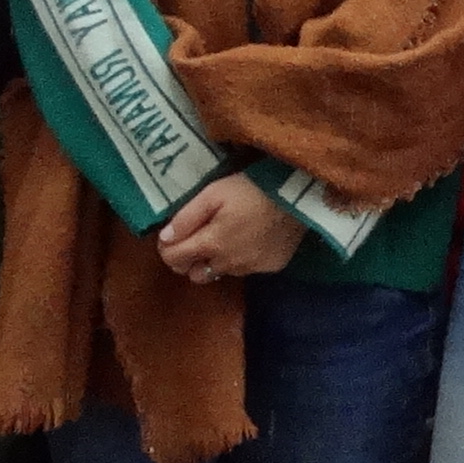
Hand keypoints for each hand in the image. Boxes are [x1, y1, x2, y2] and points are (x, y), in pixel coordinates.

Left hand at [155, 174, 304, 284]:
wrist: (298, 195)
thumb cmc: (252, 188)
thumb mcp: (214, 193)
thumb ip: (187, 217)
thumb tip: (165, 238)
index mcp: (211, 244)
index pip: (174, 259)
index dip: (166, 249)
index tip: (170, 236)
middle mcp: (228, 264)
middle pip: (195, 274)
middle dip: (189, 260)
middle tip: (196, 238)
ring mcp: (251, 268)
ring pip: (220, 273)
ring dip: (215, 261)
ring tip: (223, 238)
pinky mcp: (270, 267)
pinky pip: (246, 269)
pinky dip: (241, 258)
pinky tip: (250, 238)